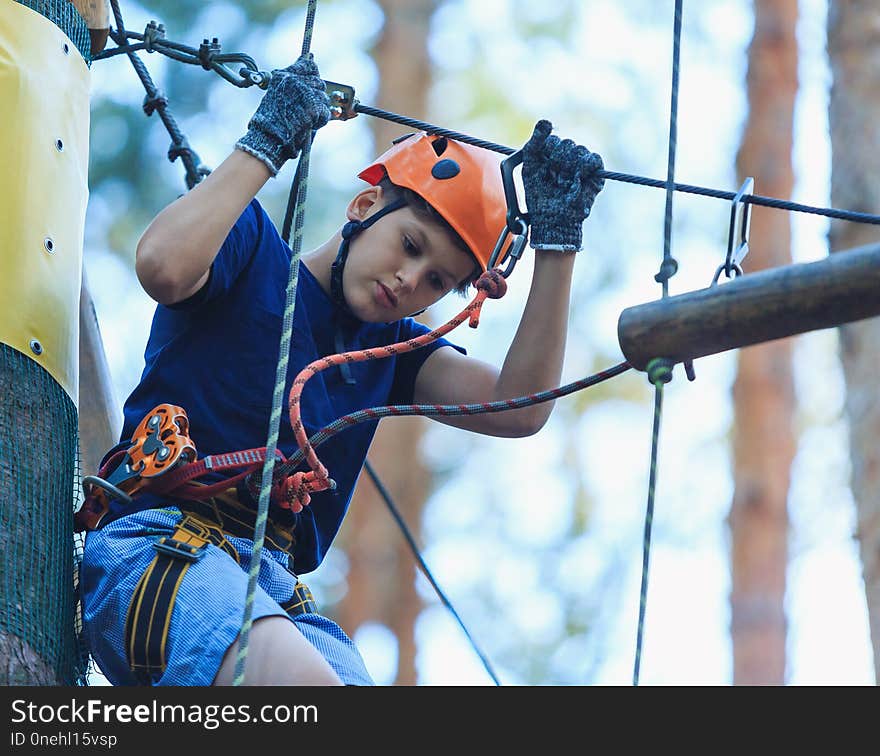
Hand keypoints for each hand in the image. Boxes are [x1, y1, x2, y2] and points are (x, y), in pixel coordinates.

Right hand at [235, 53, 330, 175]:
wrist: (269, 138)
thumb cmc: (271, 121)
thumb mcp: (276, 94)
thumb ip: (293, 82)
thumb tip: (311, 60)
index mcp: (284, 76)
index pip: (308, 65)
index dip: (313, 74)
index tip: (312, 84)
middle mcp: (295, 81)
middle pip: (319, 83)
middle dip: (316, 96)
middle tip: (306, 109)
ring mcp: (305, 93)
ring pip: (324, 98)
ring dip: (318, 110)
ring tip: (305, 118)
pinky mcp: (313, 107)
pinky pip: (325, 112)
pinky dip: (320, 120)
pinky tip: (309, 124)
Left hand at [522, 119, 604, 250]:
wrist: (552, 219)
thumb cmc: (539, 197)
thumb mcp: (530, 168)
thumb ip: (535, 143)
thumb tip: (545, 121)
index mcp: (551, 154)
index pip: (551, 140)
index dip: (547, 151)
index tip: (543, 165)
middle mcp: (568, 156)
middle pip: (565, 143)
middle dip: (557, 162)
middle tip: (554, 179)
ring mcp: (582, 164)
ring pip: (578, 150)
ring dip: (568, 168)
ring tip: (564, 183)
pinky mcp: (595, 173)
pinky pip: (593, 159)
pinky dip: (585, 167)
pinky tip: (577, 178)